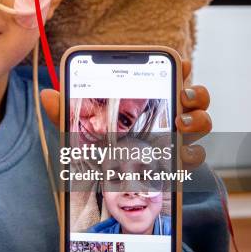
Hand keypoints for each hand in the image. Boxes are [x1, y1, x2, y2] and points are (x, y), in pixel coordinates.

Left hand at [40, 60, 209, 168]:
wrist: (112, 187)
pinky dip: (190, 155)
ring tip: (180, 125)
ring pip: (203, 124)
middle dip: (195, 94)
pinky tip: (176, 159)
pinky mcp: (179, 164)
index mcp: (146, 101)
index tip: (183, 63)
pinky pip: (195, 157)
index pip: (169, 78)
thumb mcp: (80, 130)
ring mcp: (177, 140)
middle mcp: (168, 117)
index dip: (180, 68)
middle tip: (181, 96)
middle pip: (195, 98)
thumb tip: (47, 95)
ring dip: (198, 121)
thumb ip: (67, 113)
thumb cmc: (99, 148)